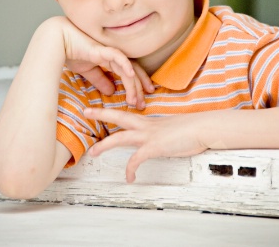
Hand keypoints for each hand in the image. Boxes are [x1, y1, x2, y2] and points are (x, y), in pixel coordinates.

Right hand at [61, 17, 153, 109]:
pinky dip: (126, 65)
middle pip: (133, 72)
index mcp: (111, 60)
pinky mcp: (102, 49)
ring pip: (128, 68)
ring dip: (133, 85)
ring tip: (134, 99)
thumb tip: (111, 92)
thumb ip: (100, 80)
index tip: (140, 101)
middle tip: (142, 105)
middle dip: (139, 89)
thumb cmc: (72, 52)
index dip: (137, 86)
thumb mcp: (88, 71)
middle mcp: (114, 56)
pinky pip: (118, 56)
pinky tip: (131, 75)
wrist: (58, 40)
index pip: (130, 73)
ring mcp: (109, 51)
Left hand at [83, 107, 207, 182]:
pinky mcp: (154, 147)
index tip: (102, 110)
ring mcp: (149, 135)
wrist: (202, 128)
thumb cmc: (192, 129)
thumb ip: (162, 133)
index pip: (127, 116)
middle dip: (101, 113)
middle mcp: (146, 126)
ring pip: (120, 136)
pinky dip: (130, 169)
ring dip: (104, 144)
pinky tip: (129, 178)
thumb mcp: (172, 129)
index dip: (113, 112)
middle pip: (119, 116)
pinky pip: (136, 159)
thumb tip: (161, 138)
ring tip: (93, 152)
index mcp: (150, 122)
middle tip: (86, 111)